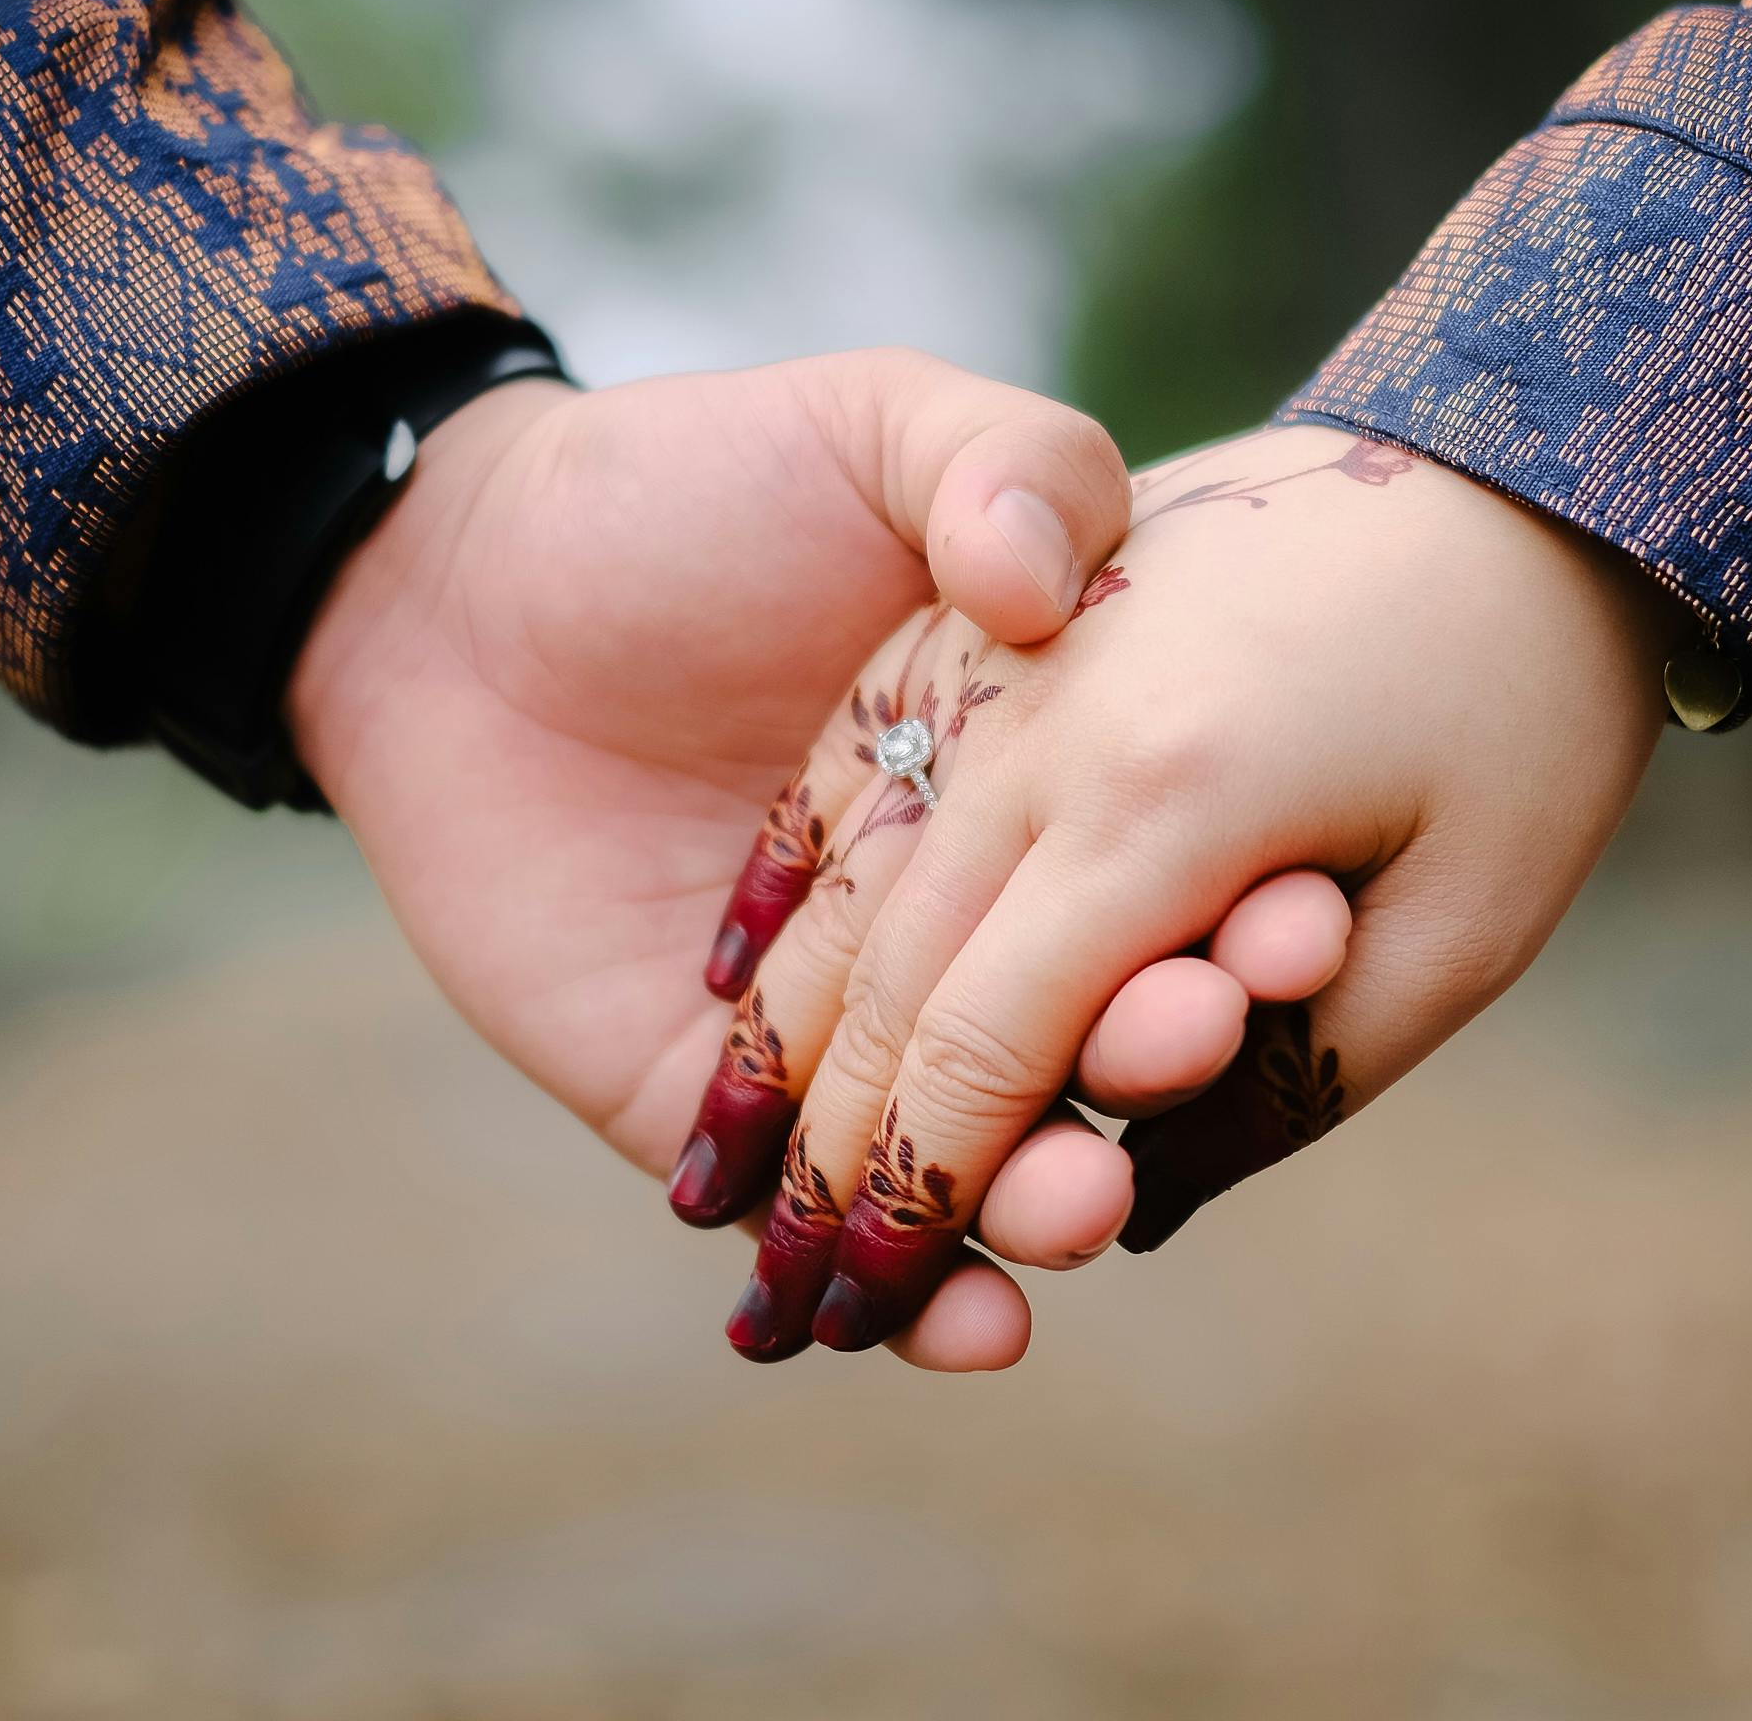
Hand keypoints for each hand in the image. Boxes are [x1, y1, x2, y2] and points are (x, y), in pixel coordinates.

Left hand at [284, 353, 1350, 1369]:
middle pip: (1091, 1031)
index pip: (1171, 876)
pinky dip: (920, 1301)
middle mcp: (965, 918)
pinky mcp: (713, 1112)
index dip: (1242, 909)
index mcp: (1037, 779)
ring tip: (1086, 1202)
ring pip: (978, 1159)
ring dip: (1052, 1201)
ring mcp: (844, 1030)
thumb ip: (1003, 463)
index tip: (1299, 916)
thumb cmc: (680, 485)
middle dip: (1157, 1058)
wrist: (451, 583)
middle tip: (1196, 1040)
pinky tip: (980, 1325)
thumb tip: (1057, 591)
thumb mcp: (874, 425)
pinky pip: (828, 1227)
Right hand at [713, 424, 1683, 1358]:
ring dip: (774, 1048)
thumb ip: (1297, 1080)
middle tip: (785, 1300)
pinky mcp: (983, 608)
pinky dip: (789, 889)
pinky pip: (852, 762)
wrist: (1520, 441)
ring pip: (854, 881)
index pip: (995, 1044)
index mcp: (1176, 807)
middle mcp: (1058, 729)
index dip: (924, 1192)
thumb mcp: (1476, 923)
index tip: (871, 1309)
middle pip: (899, 979)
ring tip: (719, 1185)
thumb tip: (1135, 1212)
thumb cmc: (1533, 705)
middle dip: (832, 1159)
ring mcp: (1006, 657)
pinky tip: (726, 989)